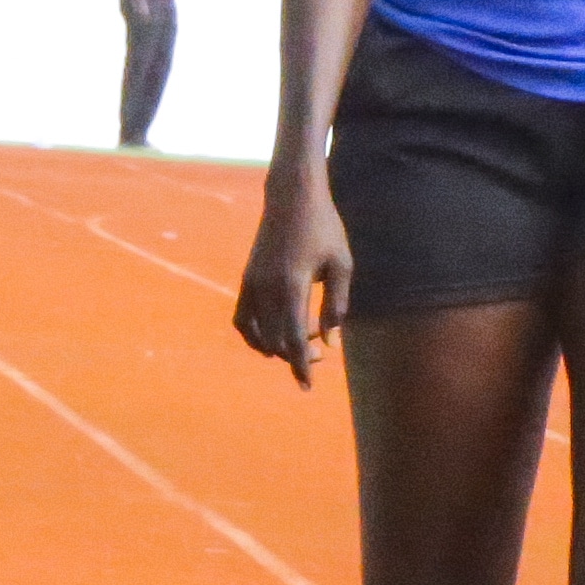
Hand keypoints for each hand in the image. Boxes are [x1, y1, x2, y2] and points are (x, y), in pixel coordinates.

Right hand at [236, 181, 352, 382]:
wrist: (292, 197)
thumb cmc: (324, 229)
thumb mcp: (341, 265)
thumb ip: (336, 306)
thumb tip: (330, 343)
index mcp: (293, 285)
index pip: (295, 338)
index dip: (302, 366)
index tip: (307, 386)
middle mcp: (267, 288)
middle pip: (277, 340)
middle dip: (298, 355)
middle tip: (322, 351)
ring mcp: (252, 283)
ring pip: (257, 334)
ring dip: (277, 347)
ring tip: (302, 341)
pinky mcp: (246, 278)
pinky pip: (243, 318)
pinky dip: (255, 335)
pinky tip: (273, 337)